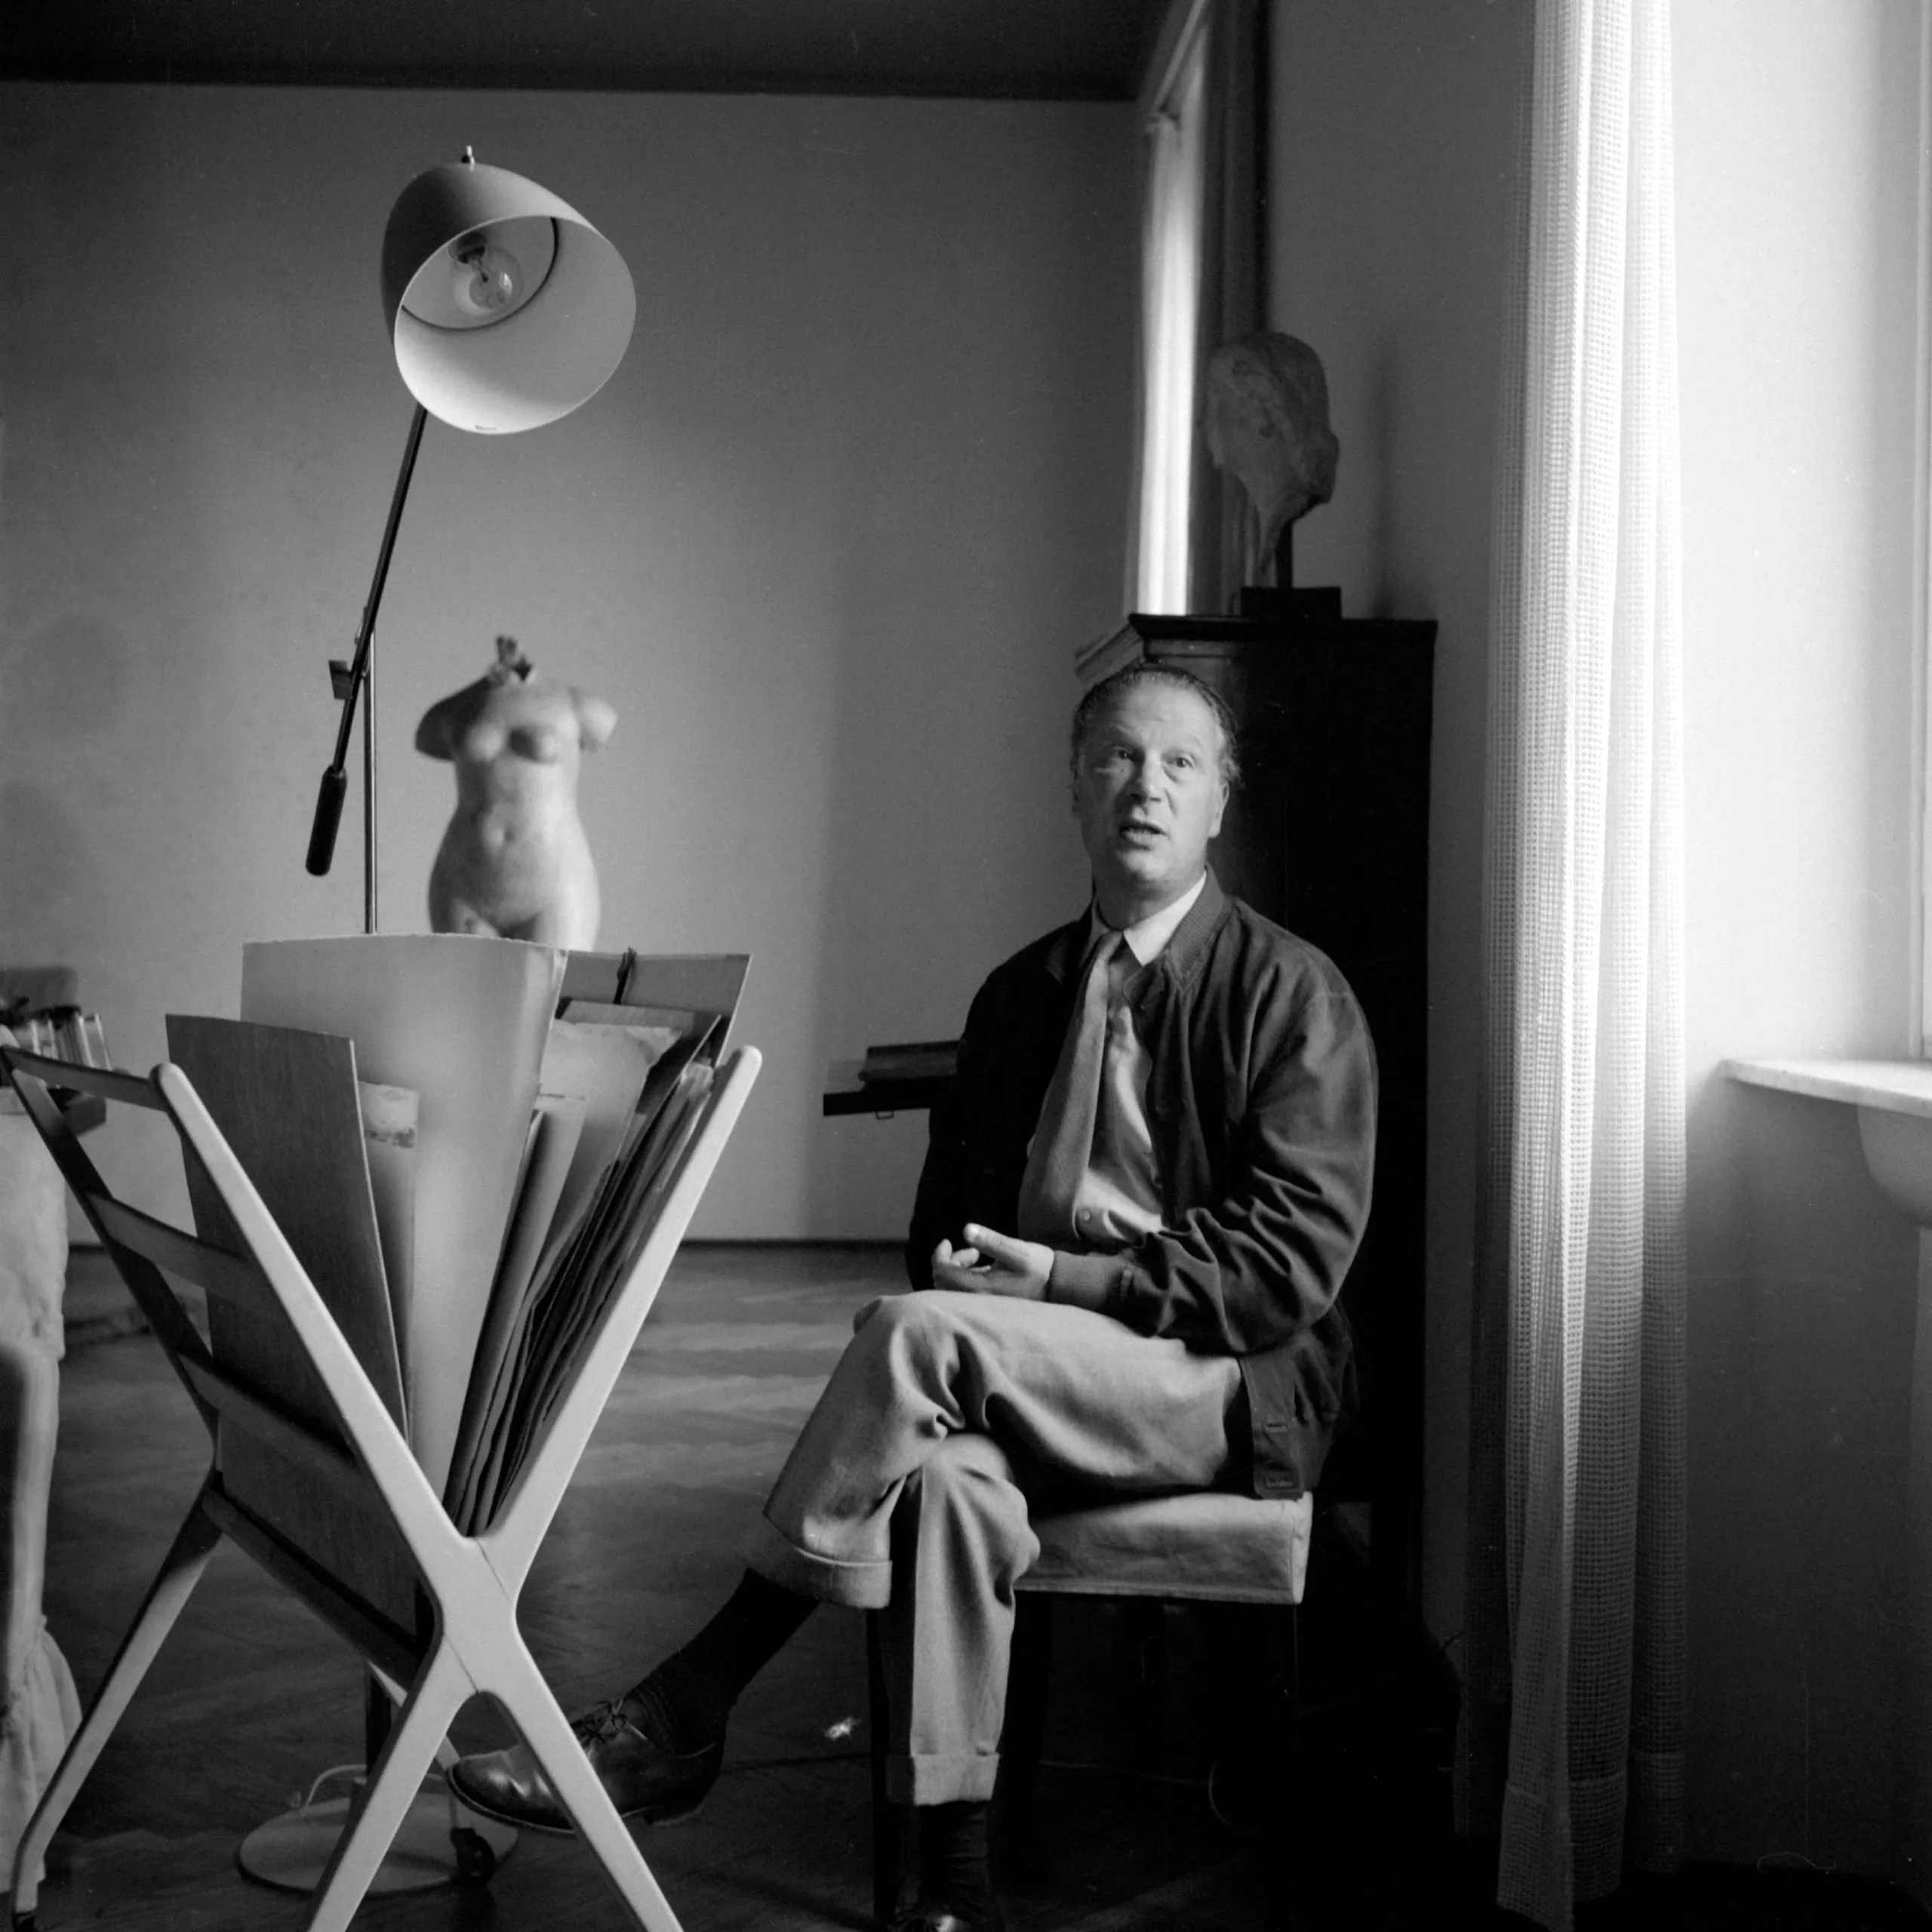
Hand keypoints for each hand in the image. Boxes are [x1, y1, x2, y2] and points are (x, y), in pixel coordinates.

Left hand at [930, 1224, 1053, 1299]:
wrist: (1057, 1286)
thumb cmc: (1038, 1267)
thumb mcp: (1016, 1250)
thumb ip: (991, 1241)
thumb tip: (965, 1230)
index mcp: (980, 1288)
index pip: (943, 1274)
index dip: (939, 1255)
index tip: (947, 1241)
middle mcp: (976, 1299)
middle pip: (942, 1283)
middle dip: (948, 1262)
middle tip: (970, 1250)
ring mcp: (980, 1303)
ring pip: (950, 1288)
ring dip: (956, 1268)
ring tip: (976, 1255)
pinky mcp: (986, 1301)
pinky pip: (961, 1291)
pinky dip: (964, 1275)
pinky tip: (980, 1265)